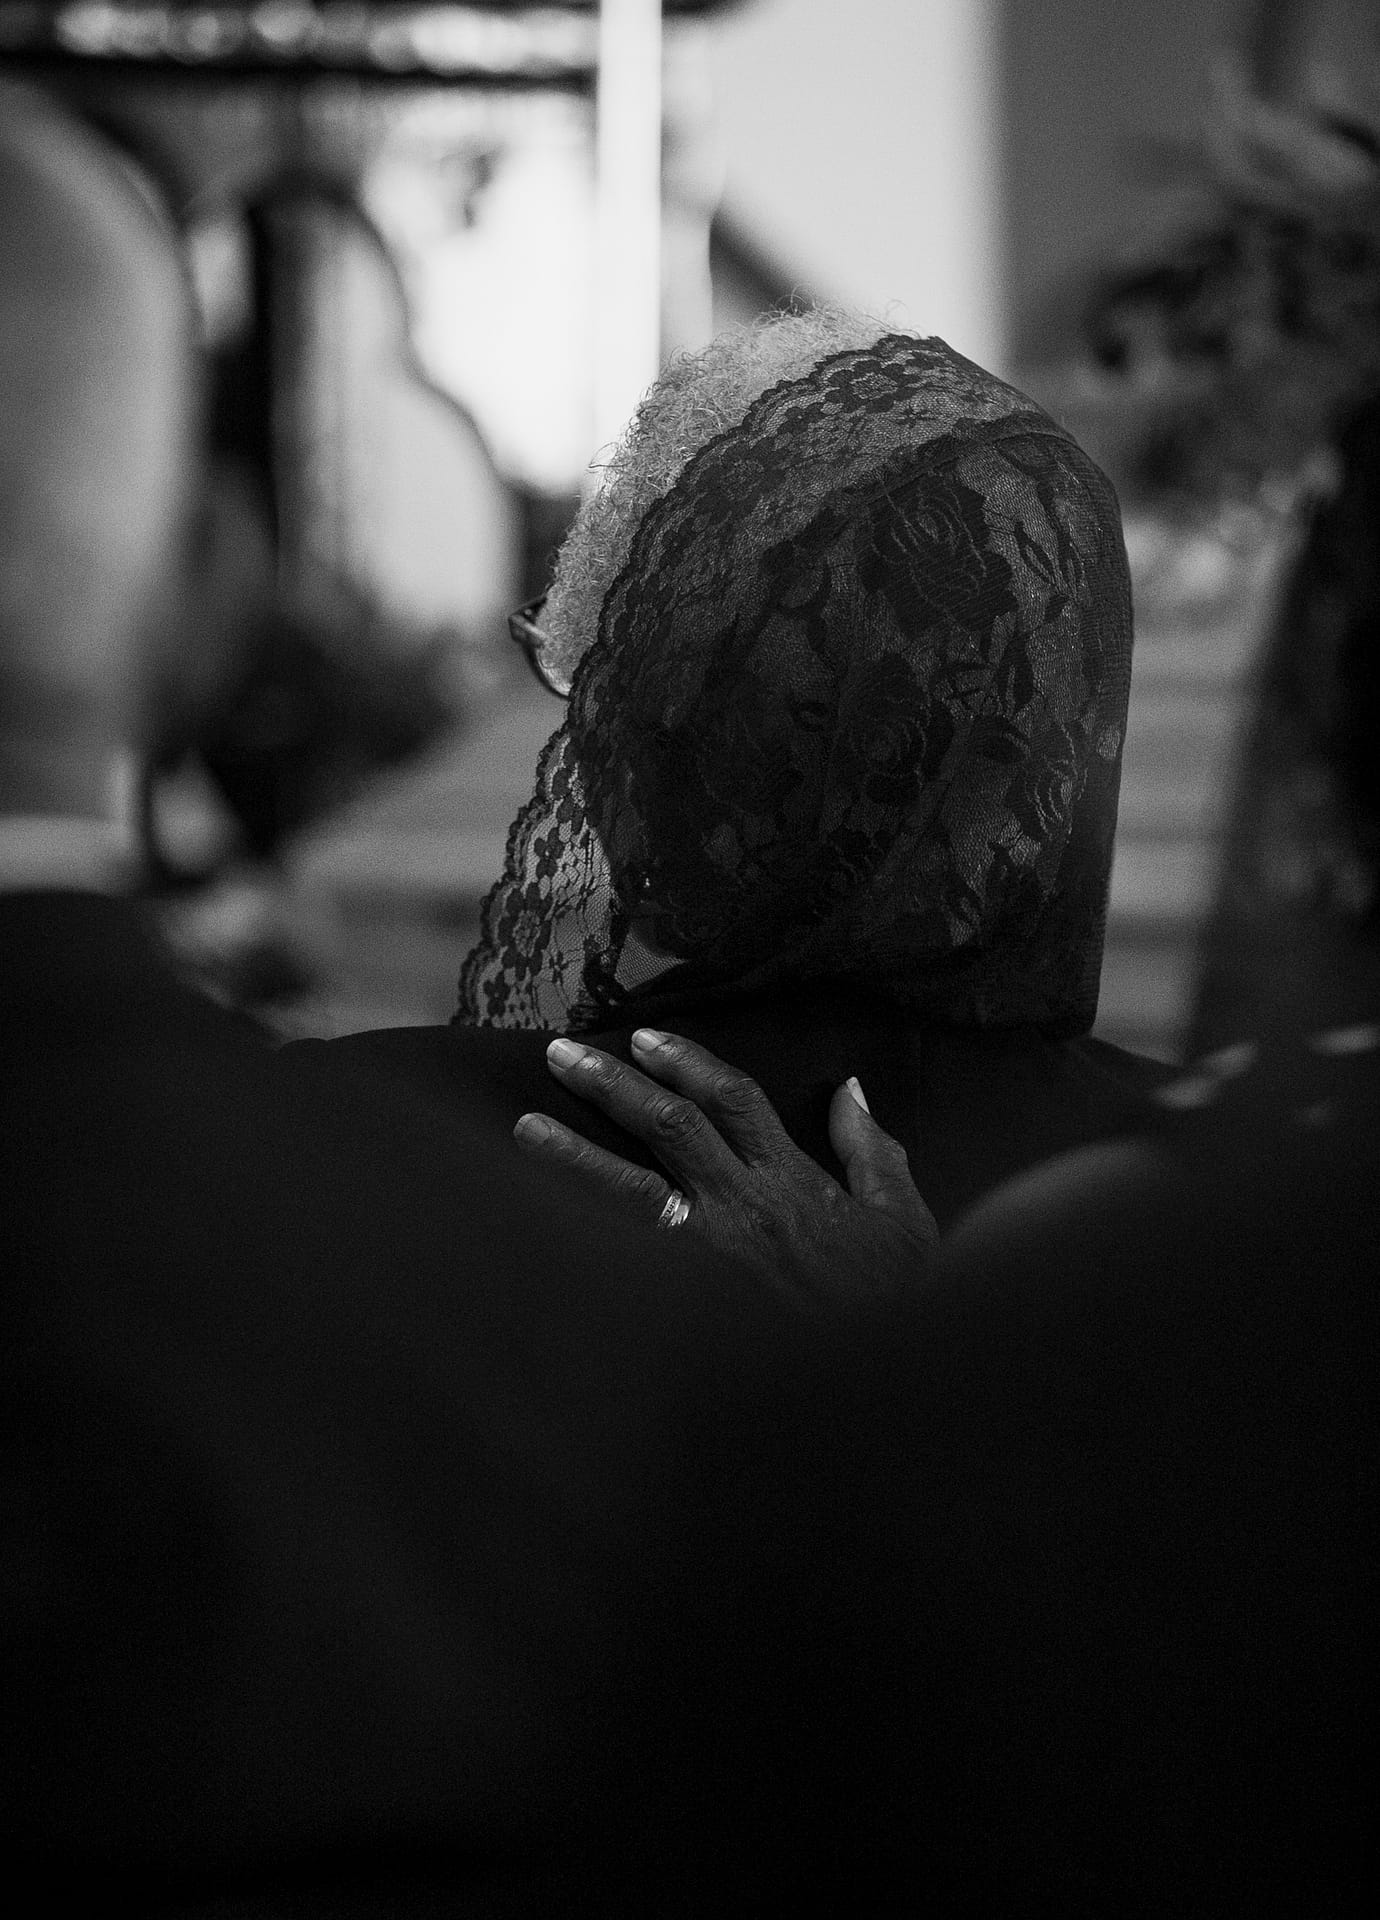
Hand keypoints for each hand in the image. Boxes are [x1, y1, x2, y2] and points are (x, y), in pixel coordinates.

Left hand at [514, 1029, 937, 1309]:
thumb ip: (872, 1151)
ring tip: (523, 1127)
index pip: (731, 1099)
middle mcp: (744, 1208)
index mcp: (791, 1182)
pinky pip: (625, 1261)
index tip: (644, 1038)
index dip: (685, 1061)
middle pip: (668, 1125)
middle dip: (612, 1083)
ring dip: (572, 1153)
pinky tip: (536, 1221)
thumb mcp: (902, 1220)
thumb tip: (850, 1091)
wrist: (877, 1386)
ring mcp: (710, 1257)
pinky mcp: (689, 1305)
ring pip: (629, 1190)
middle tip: (561, 1053)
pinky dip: (582, 1238)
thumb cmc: (893, 1303)